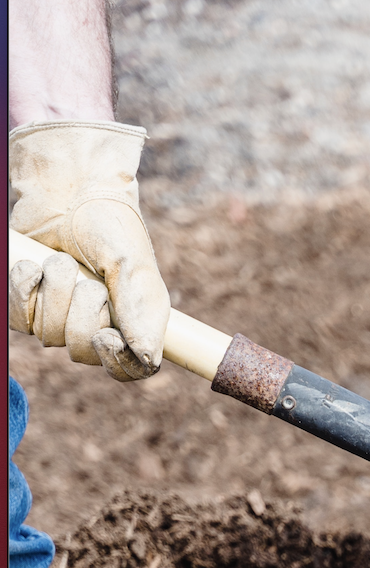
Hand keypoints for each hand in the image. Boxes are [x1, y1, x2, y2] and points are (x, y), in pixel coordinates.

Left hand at [8, 120, 169, 380]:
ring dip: (54, 293)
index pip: (130, 369)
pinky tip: (33, 267)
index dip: (117, 363)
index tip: (107, 336)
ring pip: (48, 334)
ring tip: (61, 261)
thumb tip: (149, 356)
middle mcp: (97, 325)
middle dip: (81, 313)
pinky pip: (18, 318)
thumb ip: (141, 310)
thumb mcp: (132, 264)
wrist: (66, 193)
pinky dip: (24, 290)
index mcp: (133, 322)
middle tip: (89, 281)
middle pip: (82, 352)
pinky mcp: (26, 305)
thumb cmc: (109, 226)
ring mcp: (58, 318)